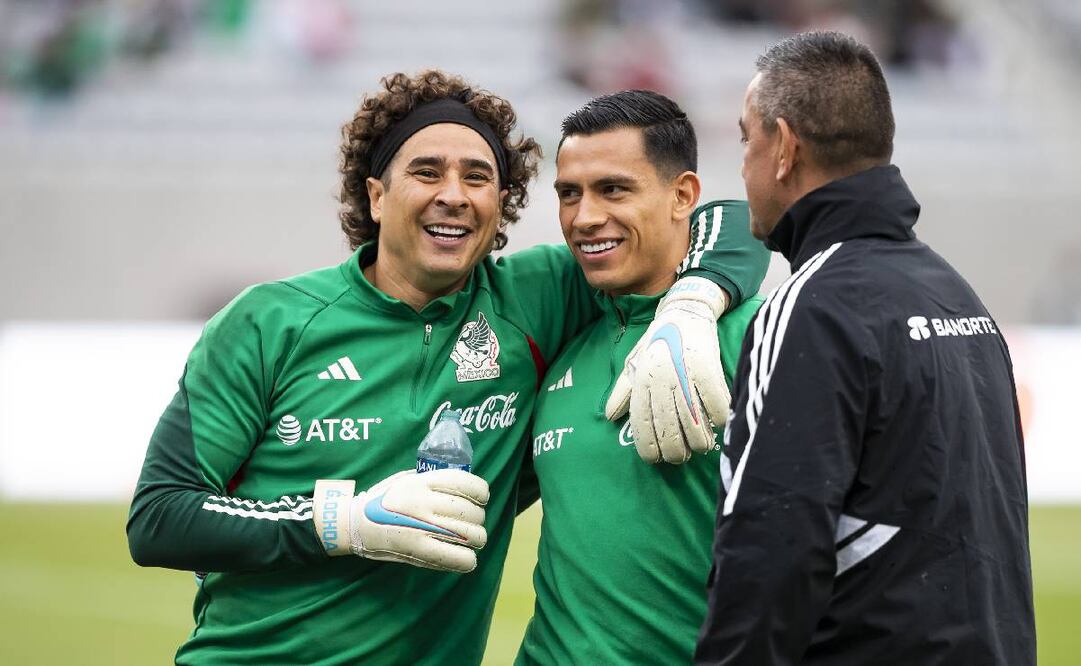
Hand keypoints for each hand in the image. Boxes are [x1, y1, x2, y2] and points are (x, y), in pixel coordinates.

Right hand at [313, 469, 488, 571]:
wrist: (354, 524)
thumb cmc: (383, 500)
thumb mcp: (407, 479)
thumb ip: (434, 481)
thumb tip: (464, 488)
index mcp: (423, 482)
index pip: (469, 484)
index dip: (481, 492)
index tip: (479, 498)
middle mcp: (425, 503)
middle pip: (474, 512)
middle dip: (477, 519)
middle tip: (468, 523)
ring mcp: (424, 529)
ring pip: (474, 536)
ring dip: (476, 539)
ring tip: (468, 540)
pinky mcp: (420, 552)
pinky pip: (461, 559)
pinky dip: (468, 560)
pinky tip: (463, 557)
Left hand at [605, 276, 729, 463]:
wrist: (685, 312)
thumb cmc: (657, 341)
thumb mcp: (634, 363)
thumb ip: (623, 390)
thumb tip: (609, 416)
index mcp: (642, 381)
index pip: (643, 424)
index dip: (649, 448)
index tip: (656, 460)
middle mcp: (660, 380)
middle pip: (669, 431)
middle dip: (676, 452)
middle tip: (682, 456)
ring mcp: (684, 375)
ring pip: (694, 424)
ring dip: (699, 442)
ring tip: (701, 447)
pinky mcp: (707, 368)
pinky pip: (716, 405)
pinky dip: (719, 419)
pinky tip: (719, 423)